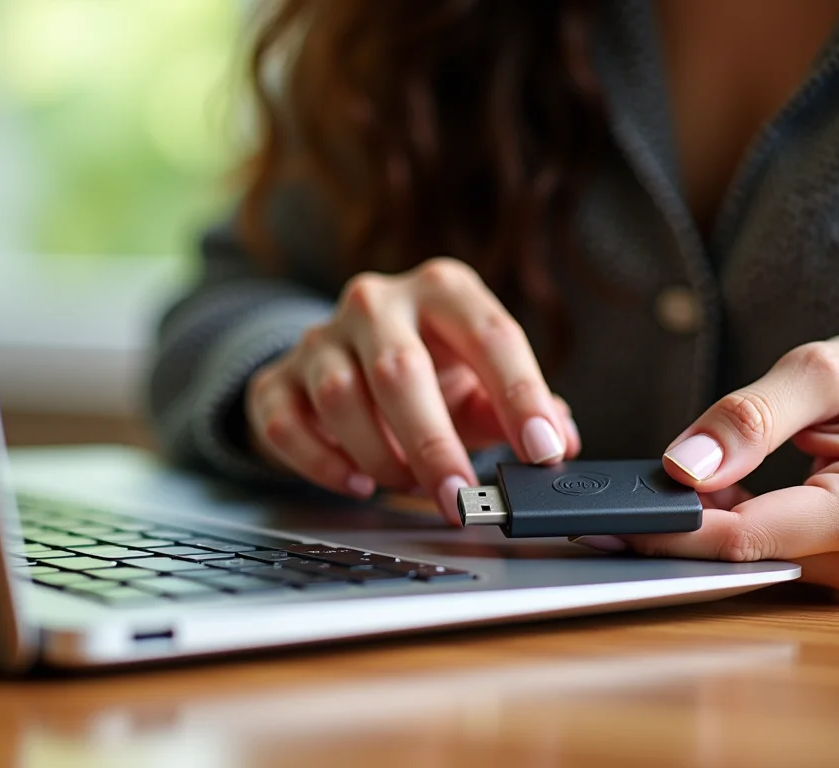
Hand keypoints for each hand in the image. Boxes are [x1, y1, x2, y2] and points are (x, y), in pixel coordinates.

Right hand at [244, 257, 579, 520]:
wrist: (344, 362)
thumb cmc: (428, 371)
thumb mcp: (477, 381)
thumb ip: (517, 407)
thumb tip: (562, 437)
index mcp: (442, 290)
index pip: (489, 335)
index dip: (521, 395)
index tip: (543, 450)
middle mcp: (377, 301)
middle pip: (399, 370)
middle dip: (434, 445)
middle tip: (462, 499)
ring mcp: (319, 337)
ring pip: (341, 398)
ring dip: (380, 457)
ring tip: (411, 486)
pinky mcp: (275, 378)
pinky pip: (288, 426)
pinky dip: (324, 465)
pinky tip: (358, 483)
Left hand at [593, 333, 838, 593]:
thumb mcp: (822, 371)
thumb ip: (749, 416)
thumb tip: (680, 466)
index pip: (743, 538)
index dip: (667, 530)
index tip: (606, 518)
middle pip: (738, 557)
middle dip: (671, 529)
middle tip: (611, 497)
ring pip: (743, 559)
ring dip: (696, 526)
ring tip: (661, 482)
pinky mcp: (833, 570)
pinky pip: (760, 554)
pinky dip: (723, 525)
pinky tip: (704, 491)